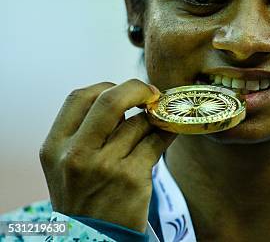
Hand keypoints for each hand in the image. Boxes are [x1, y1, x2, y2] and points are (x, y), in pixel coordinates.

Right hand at [39, 79, 176, 232]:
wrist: (93, 240)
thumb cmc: (85, 198)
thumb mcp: (67, 165)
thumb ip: (87, 132)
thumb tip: (128, 96)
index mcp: (54, 147)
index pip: (80, 97)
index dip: (107, 86)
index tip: (125, 91)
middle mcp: (76, 154)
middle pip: (110, 100)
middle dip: (137, 89)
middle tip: (152, 93)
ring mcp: (104, 166)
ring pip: (139, 122)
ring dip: (153, 120)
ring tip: (155, 128)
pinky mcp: (132, 177)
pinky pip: (157, 141)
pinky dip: (168, 131)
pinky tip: (171, 131)